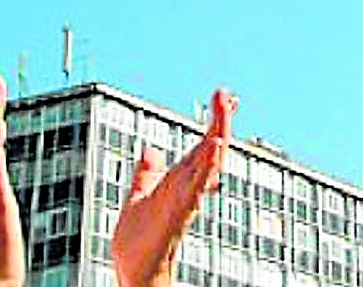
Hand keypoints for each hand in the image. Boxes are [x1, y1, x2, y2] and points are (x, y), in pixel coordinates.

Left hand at [112, 90, 236, 286]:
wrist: (134, 272)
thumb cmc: (139, 242)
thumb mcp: (138, 197)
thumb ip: (146, 175)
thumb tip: (149, 150)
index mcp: (179, 181)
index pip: (202, 145)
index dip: (215, 121)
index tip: (225, 97)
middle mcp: (188, 187)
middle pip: (212, 148)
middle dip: (221, 120)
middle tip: (227, 94)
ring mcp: (187, 198)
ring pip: (209, 163)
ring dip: (218, 135)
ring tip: (225, 109)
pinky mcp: (179, 211)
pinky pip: (197, 185)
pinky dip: (207, 165)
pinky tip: (213, 147)